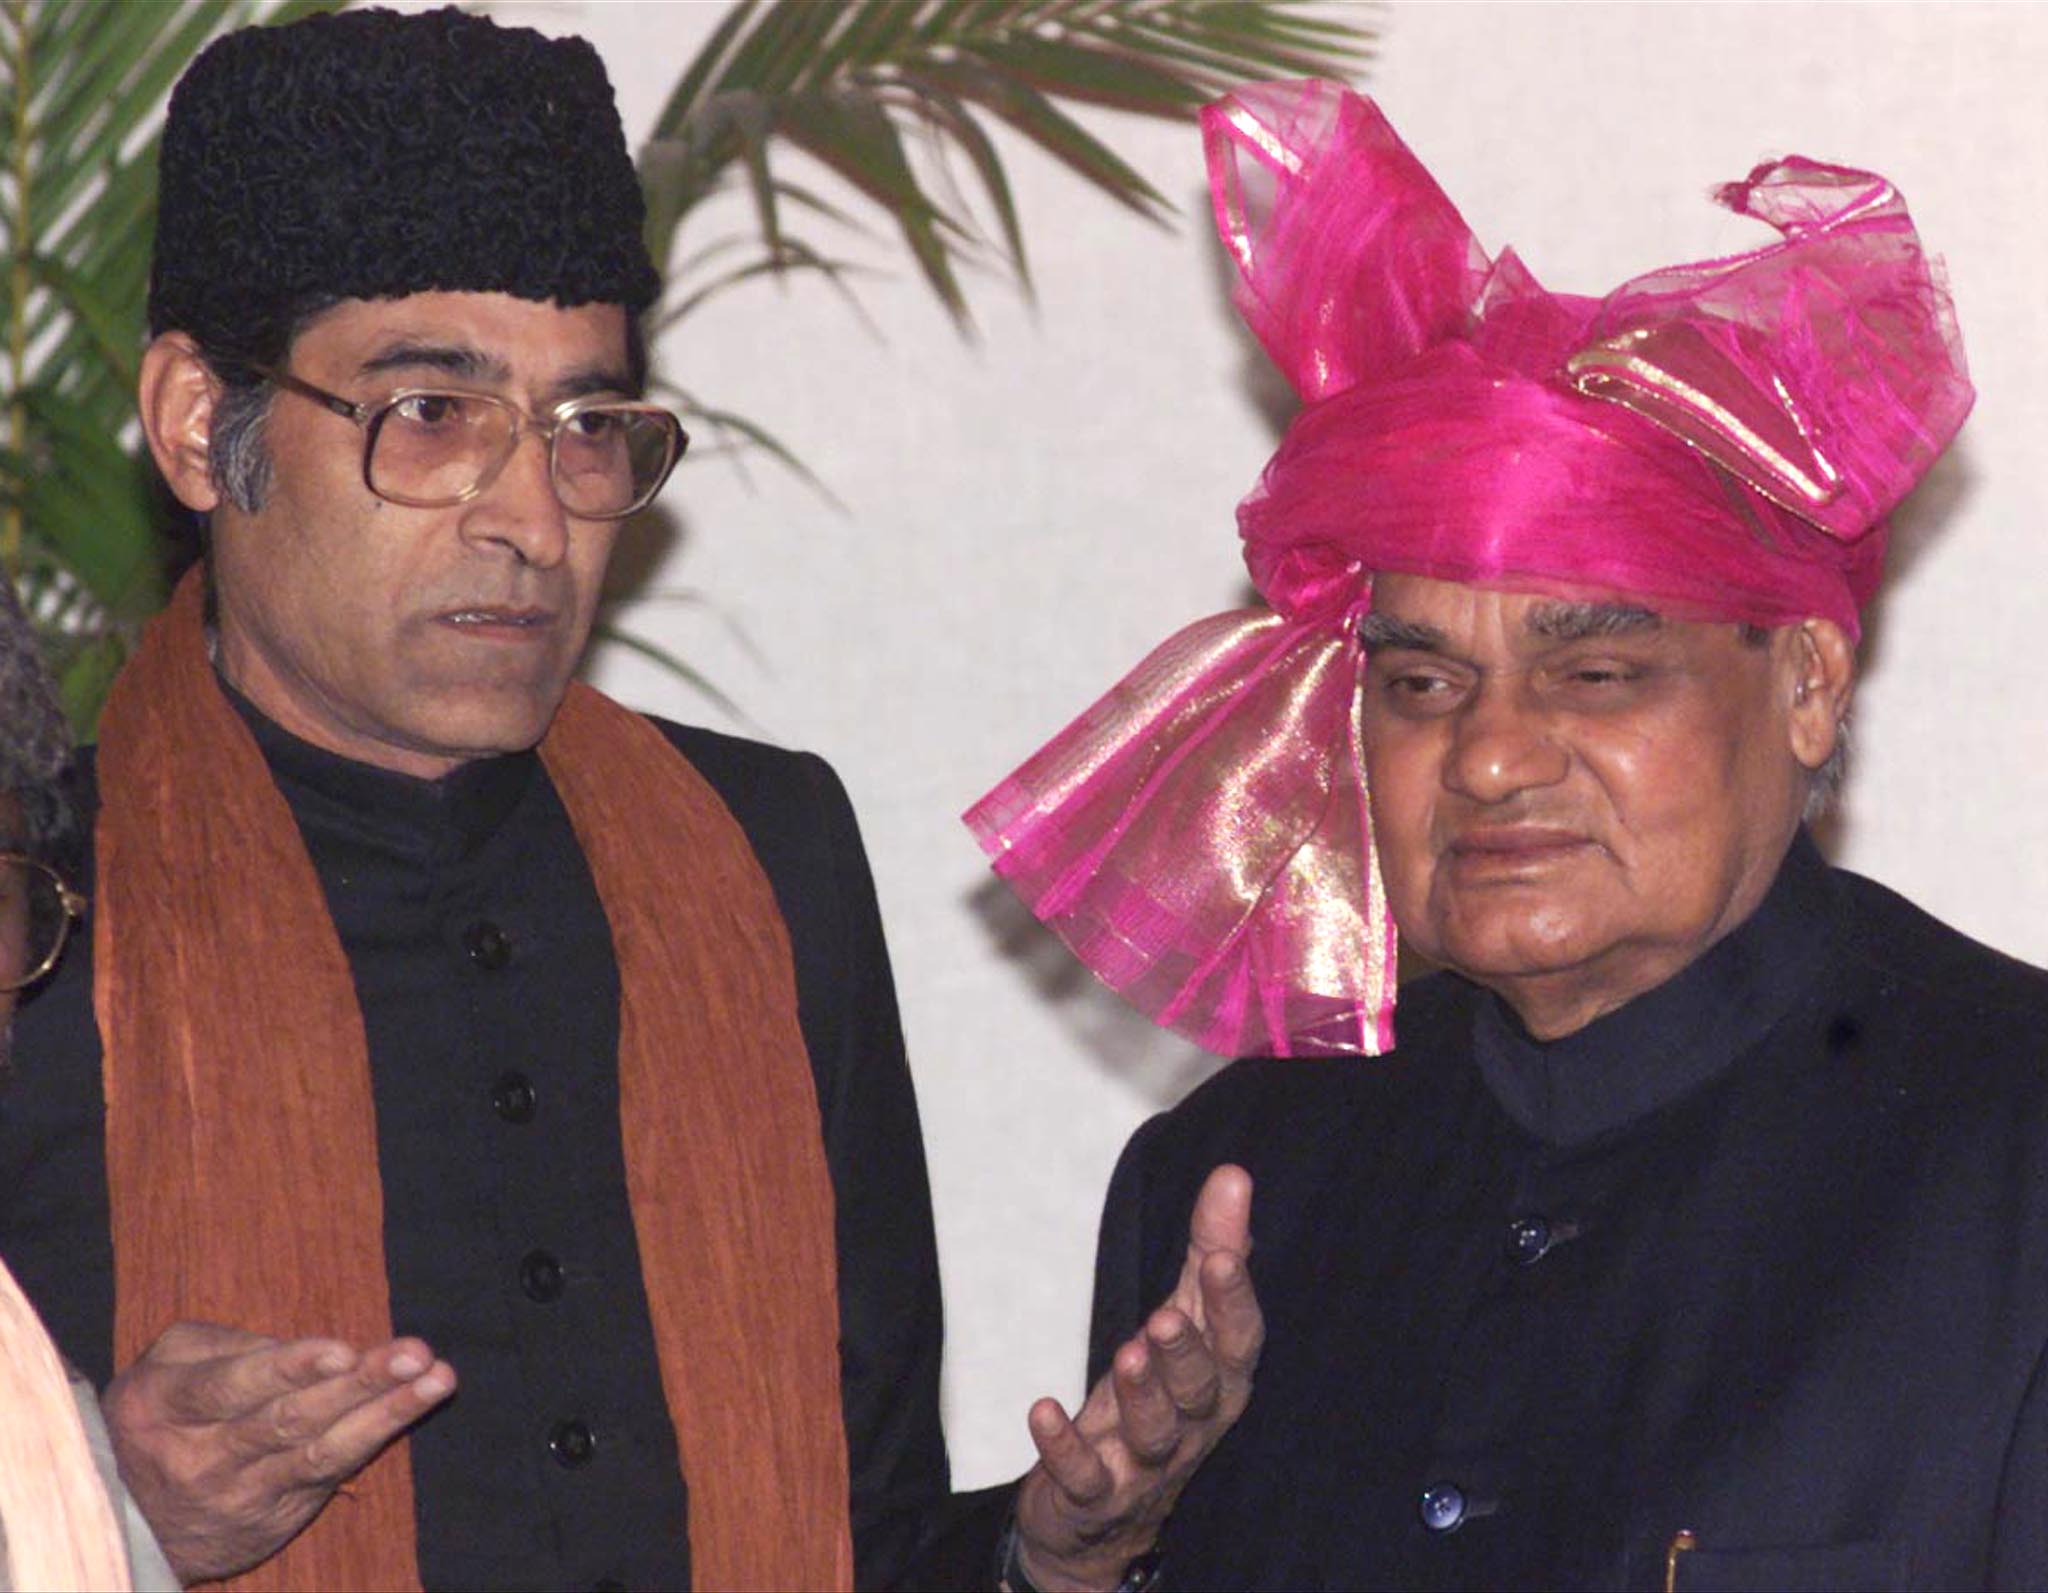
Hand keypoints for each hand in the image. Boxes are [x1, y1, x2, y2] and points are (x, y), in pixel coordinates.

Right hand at [103, 1319, 455, 1582]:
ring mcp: (240, 1493)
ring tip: (437, 1379)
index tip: (343, 1350)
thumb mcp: (166, 1365)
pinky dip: (376, 1435)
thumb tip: (301, 1345)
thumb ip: (225, 1344)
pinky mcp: (275, 1515)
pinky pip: (331, 1473)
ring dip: (387, 1412)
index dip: (290, 1369)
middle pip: (287, 1420)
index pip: (231, 1386)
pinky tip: (414, 1404)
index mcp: (163, 1405)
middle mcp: (201, 1457)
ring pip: (320, 1452)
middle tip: (414, 1353)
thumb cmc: (162, 1411)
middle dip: (358, 1385)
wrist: (129, 1518)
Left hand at [1014, 1164, 1260, 1591]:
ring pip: (1153, 1434)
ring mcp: (1144, 1465)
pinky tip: (1042, 1410)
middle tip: (1166, 1316)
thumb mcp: (1185, 1320)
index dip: (1233, 1301)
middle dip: (1186, 1353)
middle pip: (1200, 1391)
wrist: (1106, 1513)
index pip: (1240, 1340)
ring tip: (1127, 1354)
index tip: (1222, 1255)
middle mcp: (1193, 1426)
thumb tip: (1233, 1176)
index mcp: (1221, 1380)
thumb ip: (1209, 1250)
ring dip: (1141, 1395)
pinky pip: (1084, 1477)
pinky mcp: (1094, 1495)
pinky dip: (1064, 1448)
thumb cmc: (1157, 1399)